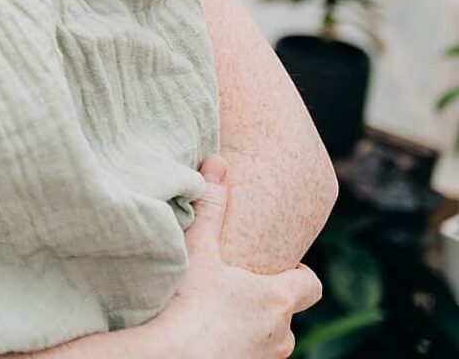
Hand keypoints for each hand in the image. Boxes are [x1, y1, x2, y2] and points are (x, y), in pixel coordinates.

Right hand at [145, 161, 319, 358]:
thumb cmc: (189, 305)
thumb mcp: (199, 249)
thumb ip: (212, 206)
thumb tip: (218, 161)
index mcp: (277, 300)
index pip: (311, 285)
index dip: (300, 272)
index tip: (280, 263)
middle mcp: (280, 335)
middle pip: (288, 312)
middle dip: (269, 298)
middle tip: (240, 282)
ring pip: (271, 339)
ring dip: (255, 325)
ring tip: (223, 310)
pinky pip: (252, 356)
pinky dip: (240, 345)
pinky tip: (211, 334)